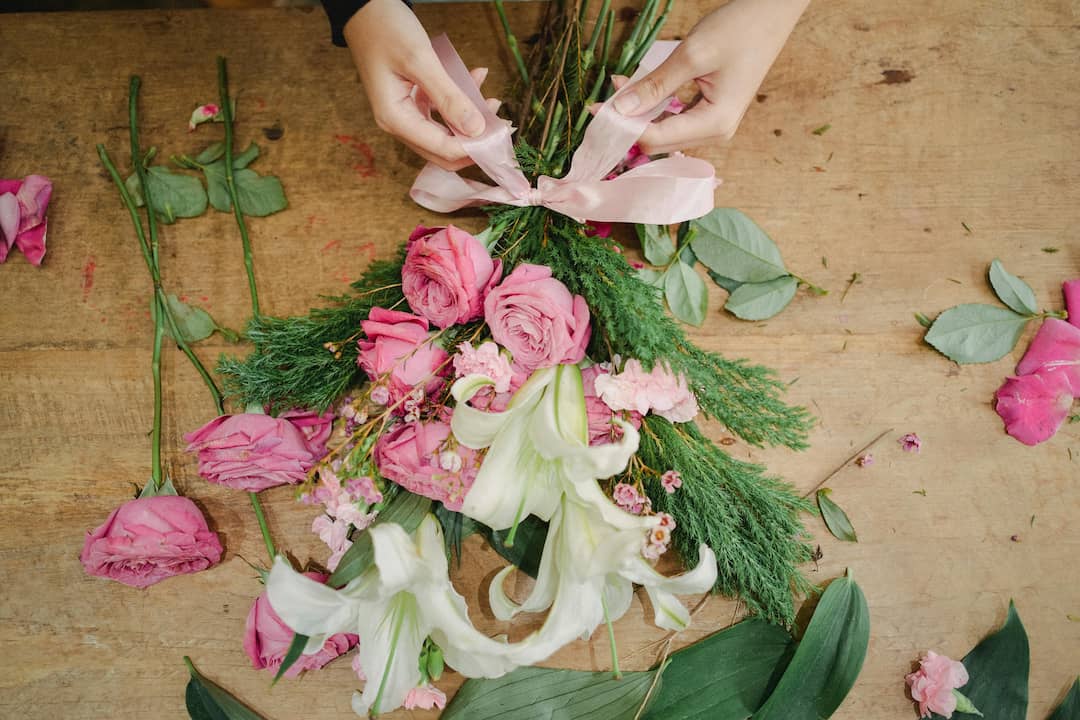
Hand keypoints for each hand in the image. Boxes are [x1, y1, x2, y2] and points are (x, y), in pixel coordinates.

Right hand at [343, 0, 499, 169]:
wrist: (365, 8)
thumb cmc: (385, 29)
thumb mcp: (420, 61)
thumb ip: (448, 96)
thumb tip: (476, 128)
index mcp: (395, 119)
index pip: (442, 149)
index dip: (472, 146)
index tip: (499, 131)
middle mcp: (398, 123)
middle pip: (443, 151)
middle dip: (473, 141)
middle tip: (499, 123)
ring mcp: (404, 114)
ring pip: (445, 133)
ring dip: (469, 121)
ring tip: (491, 100)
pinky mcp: (411, 102)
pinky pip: (441, 113)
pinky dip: (459, 102)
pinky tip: (475, 78)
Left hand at [613, 0, 809, 153]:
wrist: (772, 13)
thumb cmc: (739, 29)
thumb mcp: (691, 55)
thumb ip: (654, 85)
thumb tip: (620, 109)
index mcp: (715, 124)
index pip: (656, 139)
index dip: (623, 128)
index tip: (595, 109)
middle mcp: (716, 133)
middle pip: (659, 141)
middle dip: (629, 123)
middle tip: (601, 100)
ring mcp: (715, 125)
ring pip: (665, 131)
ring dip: (639, 114)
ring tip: (617, 89)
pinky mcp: (711, 113)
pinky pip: (675, 118)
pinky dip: (653, 106)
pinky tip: (636, 89)